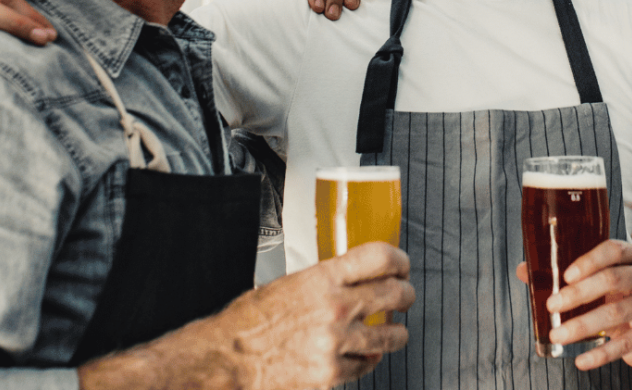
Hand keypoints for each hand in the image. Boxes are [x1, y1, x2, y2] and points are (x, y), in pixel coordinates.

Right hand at [80, 242, 413, 389]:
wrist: (226, 359)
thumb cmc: (248, 321)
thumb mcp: (287, 284)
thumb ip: (322, 281)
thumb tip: (346, 279)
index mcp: (322, 279)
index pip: (380, 257)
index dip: (399, 259)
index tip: (402, 264)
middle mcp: (336, 308)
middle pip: (394, 294)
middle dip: (405, 294)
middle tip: (405, 295)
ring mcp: (336, 343)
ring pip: (390, 335)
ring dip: (397, 331)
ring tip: (396, 330)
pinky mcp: (331, 374)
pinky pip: (366, 365)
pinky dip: (371, 359)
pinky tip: (369, 354)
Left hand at [515, 240, 631, 371]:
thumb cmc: (623, 298)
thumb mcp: (603, 282)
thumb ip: (567, 275)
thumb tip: (524, 270)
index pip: (613, 250)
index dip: (589, 261)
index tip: (565, 275)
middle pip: (612, 279)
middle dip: (578, 293)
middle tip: (552, 306)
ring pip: (615, 314)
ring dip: (582, 325)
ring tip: (558, 335)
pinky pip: (625, 345)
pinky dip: (600, 354)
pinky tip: (581, 360)